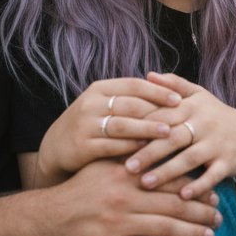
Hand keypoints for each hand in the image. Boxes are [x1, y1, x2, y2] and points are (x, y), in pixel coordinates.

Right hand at [36, 77, 181, 182]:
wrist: (55, 147)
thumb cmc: (92, 124)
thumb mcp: (106, 105)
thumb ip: (130, 100)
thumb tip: (170, 93)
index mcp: (100, 88)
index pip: (134, 85)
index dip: (157, 90)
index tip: (179, 98)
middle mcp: (91, 103)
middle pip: (130, 104)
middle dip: (156, 110)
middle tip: (180, 116)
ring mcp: (85, 124)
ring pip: (122, 124)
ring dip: (146, 128)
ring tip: (168, 132)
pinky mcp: (81, 145)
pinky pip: (110, 145)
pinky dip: (129, 147)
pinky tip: (146, 150)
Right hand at [43, 158, 221, 235]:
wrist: (48, 217)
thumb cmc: (80, 188)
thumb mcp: (103, 163)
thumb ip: (130, 153)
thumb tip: (160, 140)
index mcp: (126, 174)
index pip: (168, 178)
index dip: (195, 186)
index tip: (213, 192)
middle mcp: (125, 197)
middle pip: (173, 204)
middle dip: (200, 211)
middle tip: (220, 216)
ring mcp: (118, 223)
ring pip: (164, 228)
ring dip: (191, 232)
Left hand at [124, 72, 235, 198]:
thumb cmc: (217, 116)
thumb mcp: (199, 95)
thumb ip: (174, 84)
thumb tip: (148, 75)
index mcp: (192, 106)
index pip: (163, 115)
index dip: (141, 126)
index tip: (120, 138)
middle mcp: (204, 123)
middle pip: (173, 137)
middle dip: (149, 152)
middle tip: (126, 167)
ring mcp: (217, 143)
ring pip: (189, 158)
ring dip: (167, 171)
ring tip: (145, 183)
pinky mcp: (229, 161)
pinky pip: (212, 175)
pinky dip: (199, 185)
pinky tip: (182, 196)